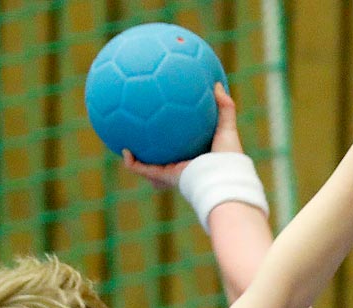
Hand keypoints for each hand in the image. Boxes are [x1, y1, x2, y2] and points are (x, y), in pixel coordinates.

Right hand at [123, 84, 243, 188]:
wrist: (221, 178)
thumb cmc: (228, 157)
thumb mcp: (227, 128)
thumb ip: (224, 107)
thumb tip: (218, 85)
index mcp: (195, 155)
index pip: (181, 144)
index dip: (172, 135)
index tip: (164, 120)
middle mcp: (182, 164)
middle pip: (163, 156)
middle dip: (152, 149)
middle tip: (141, 132)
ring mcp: (171, 171)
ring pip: (149, 165)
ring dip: (136, 157)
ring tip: (124, 143)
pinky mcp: (164, 176)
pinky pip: (143, 170)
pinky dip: (132, 164)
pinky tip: (124, 151)